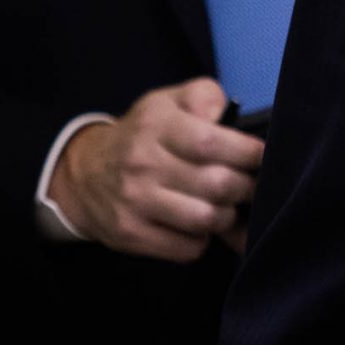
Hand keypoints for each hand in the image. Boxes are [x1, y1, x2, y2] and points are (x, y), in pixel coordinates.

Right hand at [46, 78, 263, 261]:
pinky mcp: (130, 234)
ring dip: (226, 216)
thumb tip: (228, 116)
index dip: (246, 153)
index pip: (210, 142)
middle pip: (216, 185)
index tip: (260, 156)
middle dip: (245, 187)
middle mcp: (142, 162)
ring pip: (206, 220)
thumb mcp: (168, 101)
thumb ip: (204, 96)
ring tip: (224, 205)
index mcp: (156, 124)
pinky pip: (187, 248)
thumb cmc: (143, 135)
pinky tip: (196, 225)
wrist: (84, 173)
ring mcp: (134, 201)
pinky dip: (202, 240)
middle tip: (248, 185)